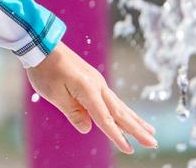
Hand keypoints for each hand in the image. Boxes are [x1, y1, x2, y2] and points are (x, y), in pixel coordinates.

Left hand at [26, 42, 157, 153]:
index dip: (116, 136)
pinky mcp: (93, 79)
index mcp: (88, 90)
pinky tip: (128, 116)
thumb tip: (88, 128)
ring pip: (119, 104)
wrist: (42, 45)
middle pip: (120, 112)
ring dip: (135, 119)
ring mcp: (97, 81)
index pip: (105, 119)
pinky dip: (123, 109)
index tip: (129, 150)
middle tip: (152, 143)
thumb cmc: (45, 70)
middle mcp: (98, 86)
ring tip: (150, 130)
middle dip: (137, 129)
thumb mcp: (54, 94)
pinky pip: (112, 98)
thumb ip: (72, 112)